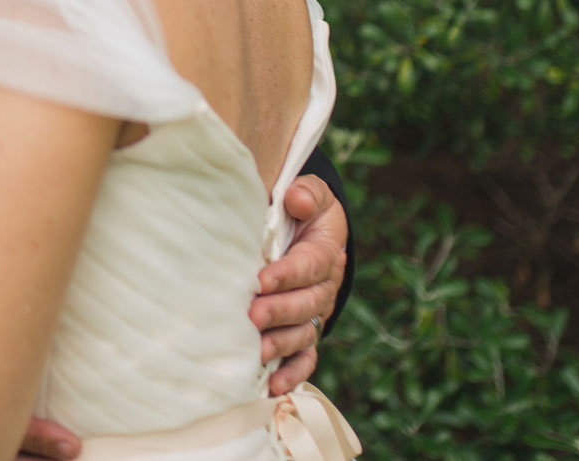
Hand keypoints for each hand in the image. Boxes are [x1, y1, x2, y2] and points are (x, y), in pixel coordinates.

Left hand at [250, 174, 346, 395]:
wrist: (308, 233)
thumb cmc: (300, 211)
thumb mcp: (309, 193)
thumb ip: (306, 192)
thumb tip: (297, 200)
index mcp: (325, 250)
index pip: (310, 264)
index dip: (288, 274)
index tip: (261, 280)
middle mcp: (324, 287)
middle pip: (307, 303)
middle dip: (280, 311)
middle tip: (253, 316)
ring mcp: (315, 313)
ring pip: (304, 333)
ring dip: (281, 344)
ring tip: (256, 351)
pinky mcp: (305, 332)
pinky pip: (305, 358)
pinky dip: (292, 374)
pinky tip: (272, 386)